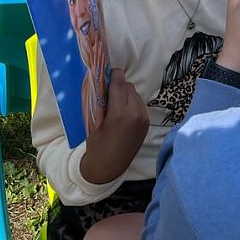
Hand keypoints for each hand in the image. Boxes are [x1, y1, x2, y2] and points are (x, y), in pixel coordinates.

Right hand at [80, 69, 148, 183]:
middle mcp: (135, 114)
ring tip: (115, 102)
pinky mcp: (146, 123)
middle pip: (128, 87)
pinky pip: (139, 104)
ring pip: (135, 94)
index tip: (109, 72)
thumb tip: (103, 81)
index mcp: (119, 114)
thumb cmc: (96, 144)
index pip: (119, 84)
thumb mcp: (93, 121)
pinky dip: (131, 103)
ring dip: (126, 94)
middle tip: (107, 90)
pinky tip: (122, 111)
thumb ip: (100, 101)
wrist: (108, 167)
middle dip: (118, 85)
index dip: (114, 75)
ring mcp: (143, 118)